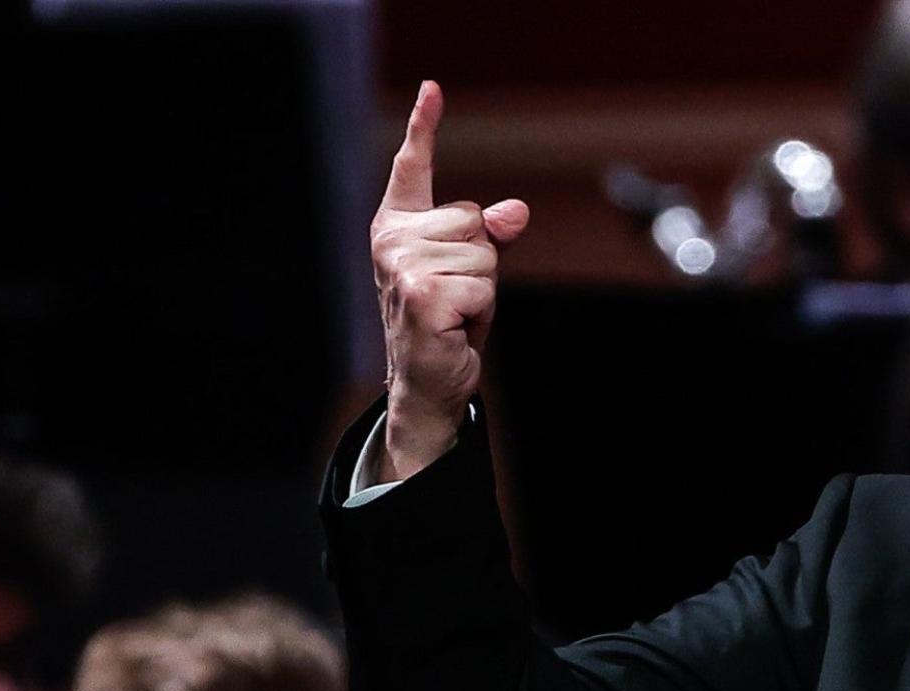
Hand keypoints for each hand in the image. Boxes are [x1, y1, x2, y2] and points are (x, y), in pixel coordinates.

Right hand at [370, 80, 528, 481]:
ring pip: (484, 253)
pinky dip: (482, 310)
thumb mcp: (475, 271)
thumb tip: (517, 211)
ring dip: (485, 289)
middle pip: (475, 218)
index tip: (433, 88)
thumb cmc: (449, 322)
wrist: (429, 382)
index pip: (413, 169)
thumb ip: (494, 235)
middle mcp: (392, 241)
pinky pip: (483, 285)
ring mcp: (402, 267)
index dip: (425, 128)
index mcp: (398, 227)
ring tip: (458, 312)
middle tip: (461, 296)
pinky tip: (457, 327)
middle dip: (485, 260)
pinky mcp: (421, 295)